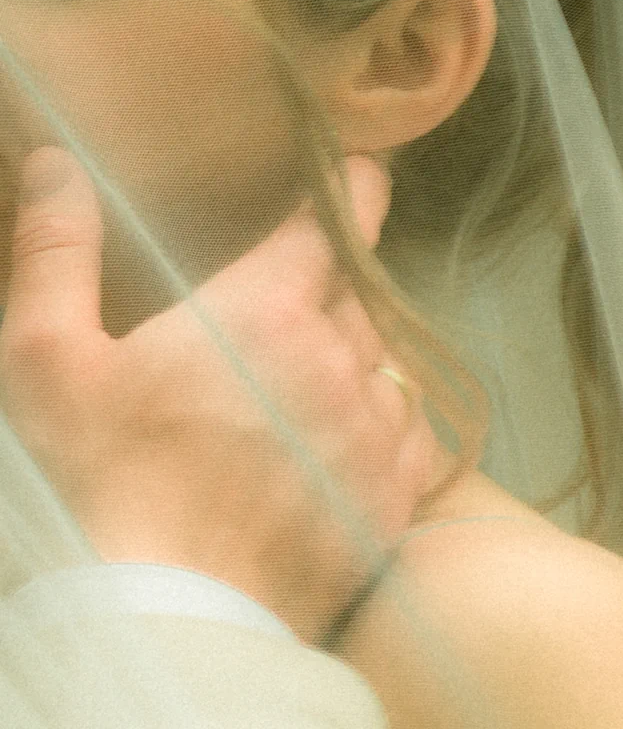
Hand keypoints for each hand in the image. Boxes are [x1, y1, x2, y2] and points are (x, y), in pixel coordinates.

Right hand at [0, 146, 445, 643]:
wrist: (162, 622)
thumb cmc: (98, 486)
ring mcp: (372, 431)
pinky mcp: (391, 498)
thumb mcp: (47, 360)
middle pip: (360, 291)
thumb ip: (57, 250)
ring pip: (389, 358)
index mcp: (265, 310)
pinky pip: (412, 429)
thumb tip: (56, 163)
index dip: (354, 191)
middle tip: (289, 304)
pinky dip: (386, 418)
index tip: (364, 175)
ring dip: (357, 353)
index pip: (338, 222)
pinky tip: (342, 434)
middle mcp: (336, 360)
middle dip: (332, 285)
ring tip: (309, 375)